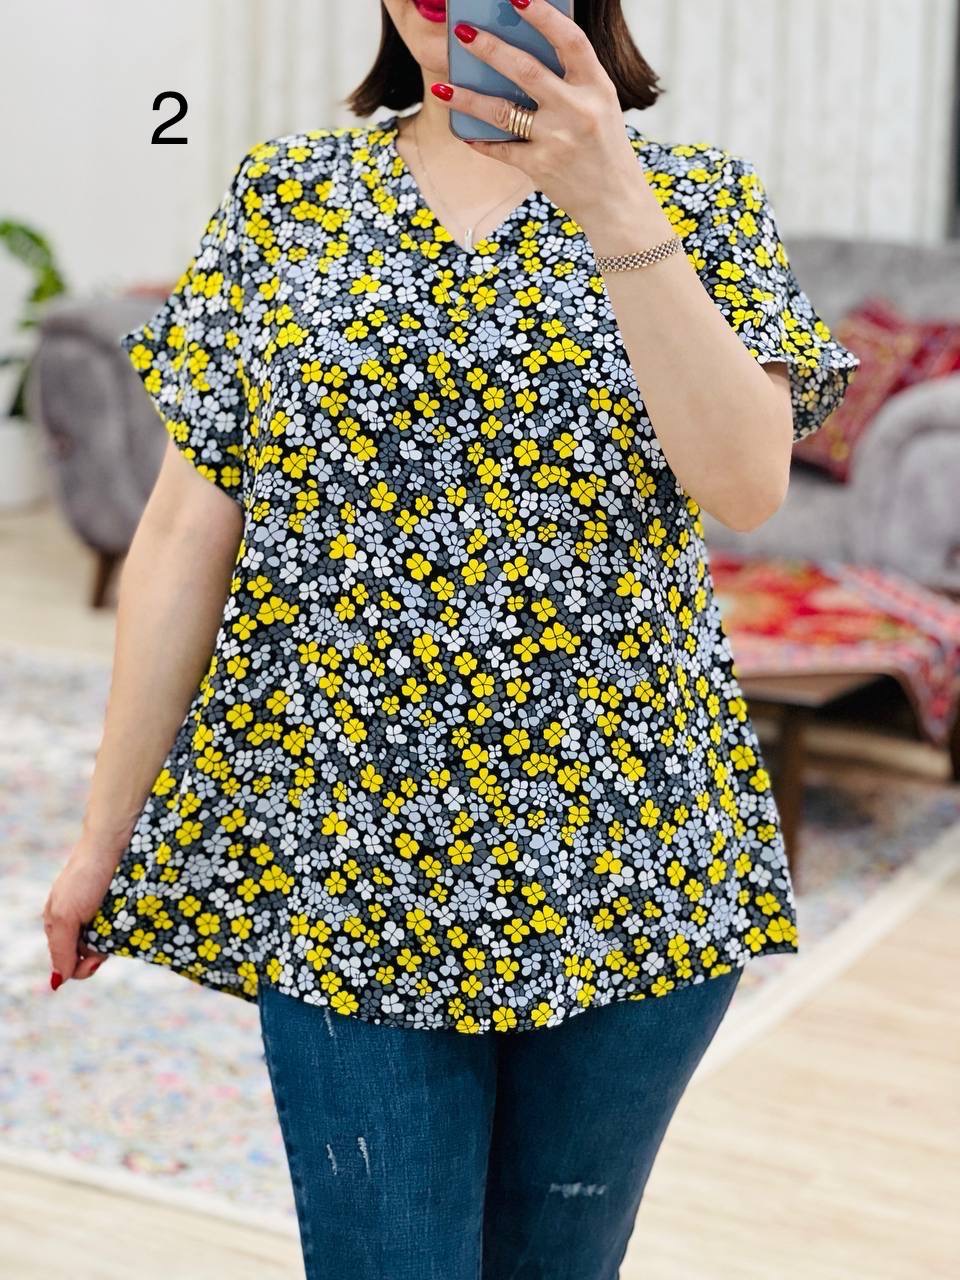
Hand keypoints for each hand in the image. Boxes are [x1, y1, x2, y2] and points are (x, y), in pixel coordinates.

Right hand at [41, 835, 120, 987]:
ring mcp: (101, 912)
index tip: (97, 959)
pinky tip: (131, 921)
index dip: (83, 967)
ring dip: (115, 941)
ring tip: (119, 923)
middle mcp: (79, 921)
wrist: (113, 842)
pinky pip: (124, 928)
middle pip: (89, 955)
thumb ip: (61, 949)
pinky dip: (127, 929)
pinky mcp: (121, 905)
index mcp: (59, 926)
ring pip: (108, 943)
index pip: (69, 963)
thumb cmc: (85, 876)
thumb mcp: (65, 916)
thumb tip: (58, 981)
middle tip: (110, 935)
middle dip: (99, 953)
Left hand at [437, 0, 649, 228]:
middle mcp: (577, 110)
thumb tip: (522, 49)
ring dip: (467, 98)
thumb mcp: (601, 105)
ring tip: (441, 87)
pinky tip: (463, 131)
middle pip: (526, 71)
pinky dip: (479, 140)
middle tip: (461, 32)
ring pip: (502, 111)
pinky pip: (500, 148)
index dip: (544, 15)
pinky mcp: (539, 166)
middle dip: (489, 49)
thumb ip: (572, 79)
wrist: (615, 202)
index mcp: (598, 87)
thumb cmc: (604, 146)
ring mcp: (557, 140)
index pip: (570, 41)